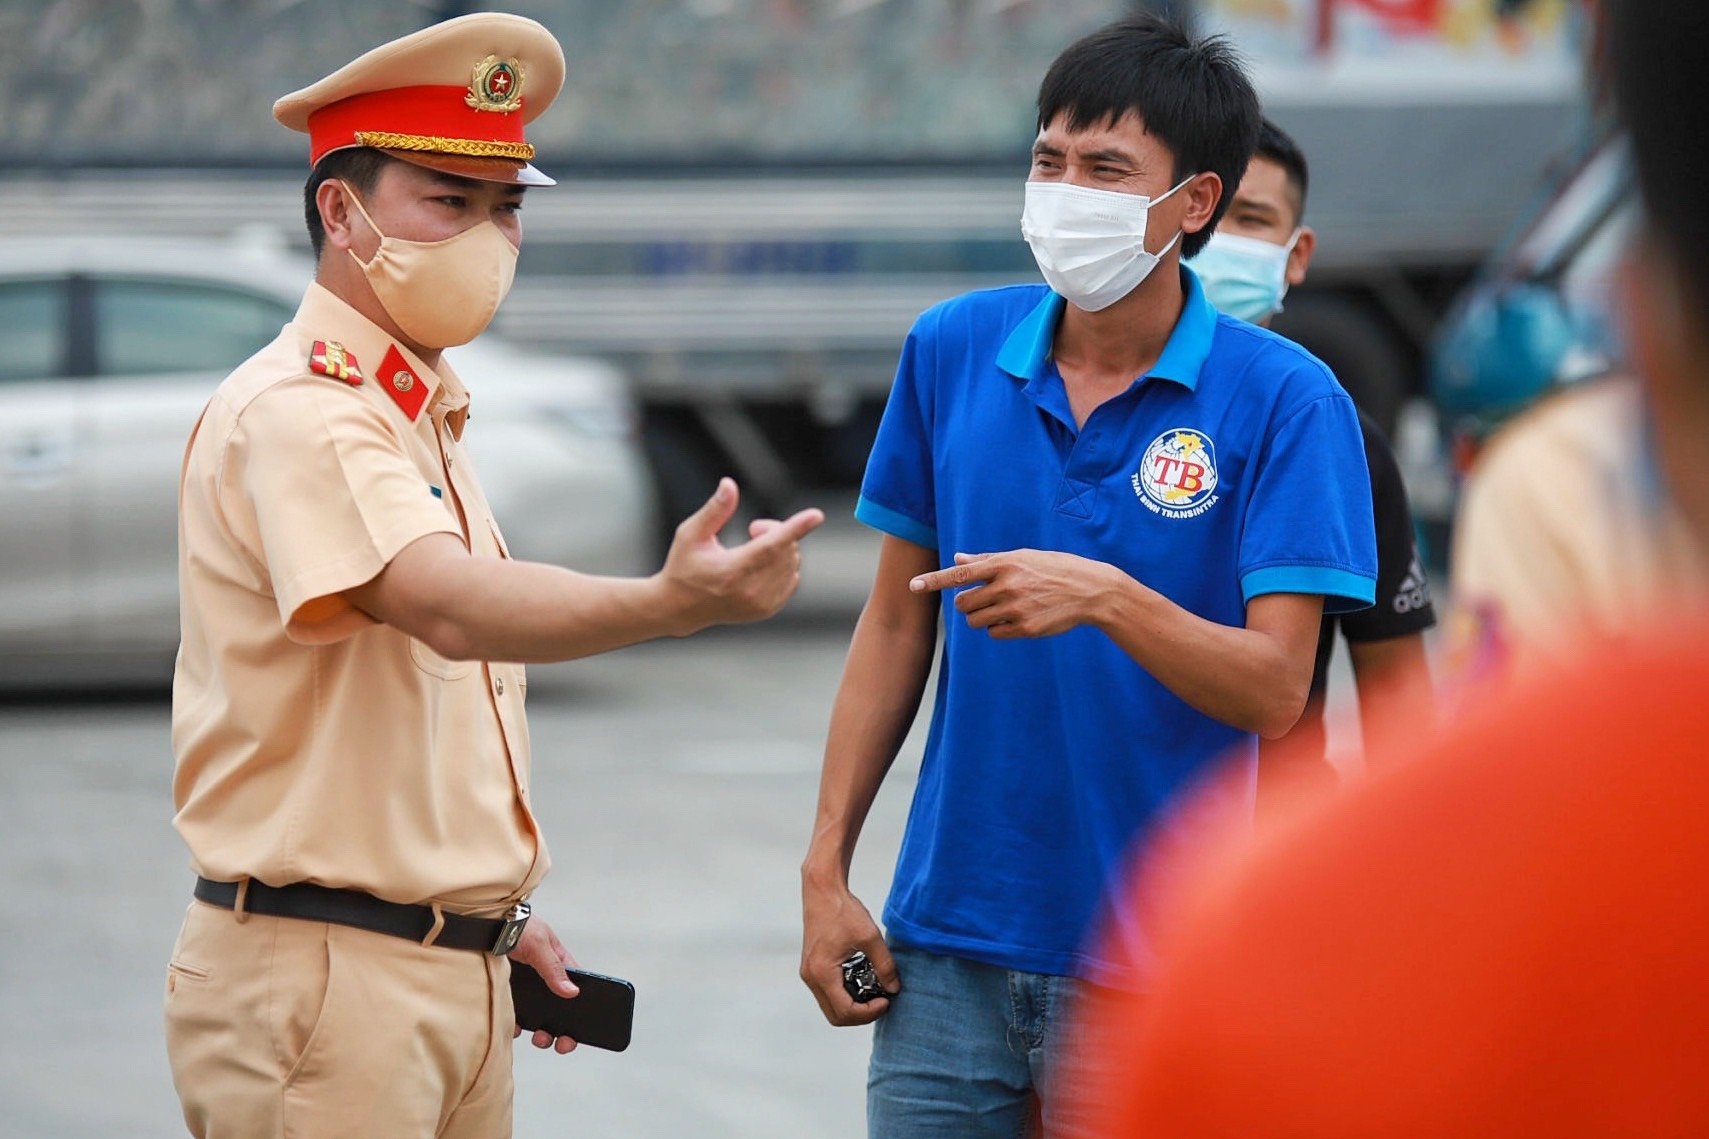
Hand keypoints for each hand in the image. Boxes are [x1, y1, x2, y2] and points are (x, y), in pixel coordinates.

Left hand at [509, 916, 580, 1054]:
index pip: (575, 988)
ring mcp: (525, 988)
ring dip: (542, 1032)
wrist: (479, 924)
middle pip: (560, 1009)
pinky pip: (513, 1016)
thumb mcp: (538, 943)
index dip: (581, 1008)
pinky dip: (515, 1026)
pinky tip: (514, 1028)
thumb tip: (571, 991)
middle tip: (562, 1042)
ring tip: (539, 1037)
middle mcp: (543, 977)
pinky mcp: (505, 994)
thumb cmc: (512, 924)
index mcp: (558, 962)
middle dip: (563, 1029)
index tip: (582, 1028)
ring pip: (538, 1017)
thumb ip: (554, 967)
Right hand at [659, 478, 824, 632]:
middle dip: (776, 531)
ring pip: (792, 563)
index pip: (770, 546)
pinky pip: (792, 578)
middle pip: (785, 550)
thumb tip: (730, 484)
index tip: (817, 515)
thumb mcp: (691, 534)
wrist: (680, 608)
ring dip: (781, 547)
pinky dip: (784, 565)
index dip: (795, 528)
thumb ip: (714, 510)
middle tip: (753, 529)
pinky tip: (762, 563)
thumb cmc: (683, 566)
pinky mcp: (766, 610)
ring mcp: (761, 604)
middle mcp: (750, 591)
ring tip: (753, 547)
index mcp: (731, 571)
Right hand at [800, 877, 899, 1026]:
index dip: (869, 1013)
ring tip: (874, 993)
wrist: (822, 891)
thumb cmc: (841, 910)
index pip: (845, 1011)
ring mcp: (809, 973)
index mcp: (822, 972)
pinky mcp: (813, 968)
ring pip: (830, 1007)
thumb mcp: (870, 936)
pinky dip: (845, 996)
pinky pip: (828, 993)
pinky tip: (862, 981)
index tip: (886, 1000)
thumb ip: (884, 965)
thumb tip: (894, 988)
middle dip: (861, 1015)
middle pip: (835, 1016)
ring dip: (853, 1007)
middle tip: (881, 1002)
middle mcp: (811, 977)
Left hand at [909, 550, 1115, 637]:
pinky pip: (995, 633)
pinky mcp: (1025, 628)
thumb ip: (988, 560)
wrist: (1089, 590)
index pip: (961, 573)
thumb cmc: (1054, 568)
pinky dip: (999, 628)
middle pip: (964, 604)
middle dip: (967, 604)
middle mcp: (1007, 585)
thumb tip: (957, 557)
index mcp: (1004, 563)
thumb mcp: (1023, 557)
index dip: (934, 580)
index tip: (913, 585)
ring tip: (1003, 608)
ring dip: (982, 618)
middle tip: (983, 599)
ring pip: (976, 621)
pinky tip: (1017, 619)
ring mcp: (1016, 608)